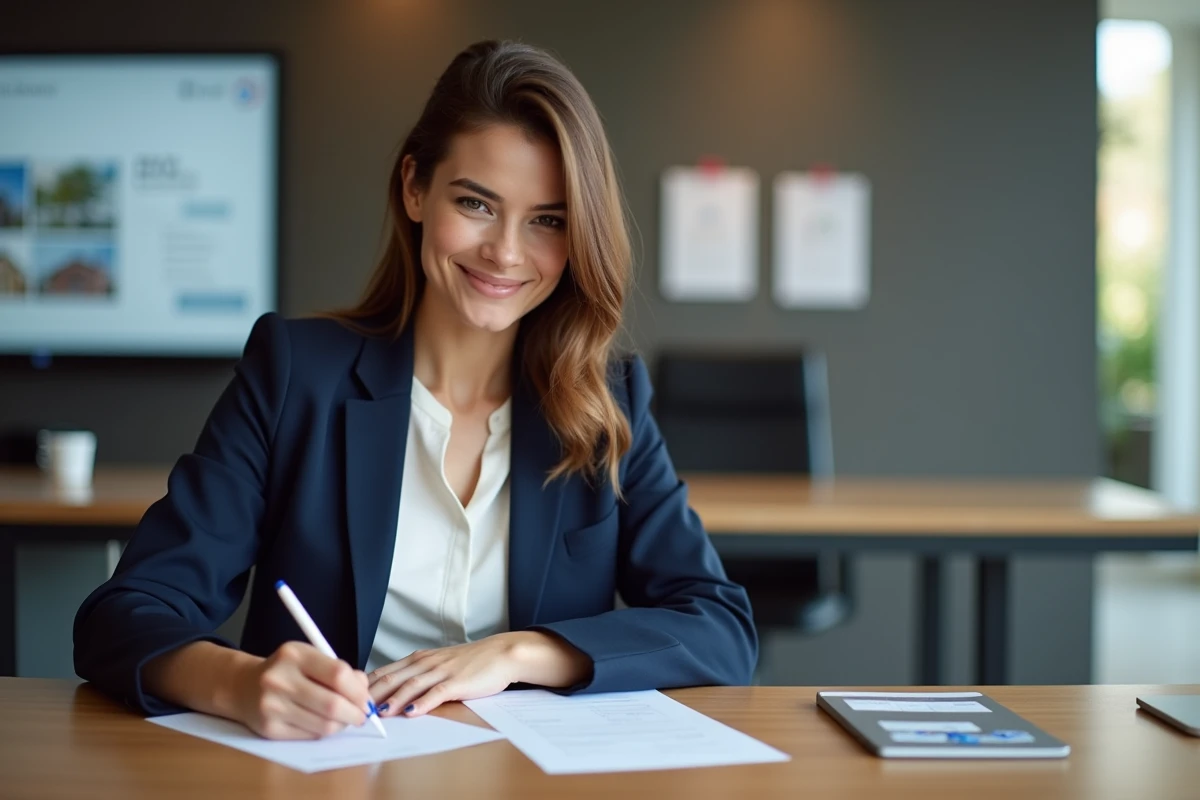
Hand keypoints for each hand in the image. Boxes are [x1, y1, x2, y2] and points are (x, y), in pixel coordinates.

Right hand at [230, 641, 370, 739]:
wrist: (244, 687)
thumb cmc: (287, 671)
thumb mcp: (310, 659)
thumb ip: (339, 671)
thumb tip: (365, 693)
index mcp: (294, 654)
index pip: (338, 674)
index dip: (358, 690)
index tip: (366, 698)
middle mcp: (279, 679)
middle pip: (333, 704)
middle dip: (355, 713)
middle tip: (361, 715)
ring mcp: (272, 706)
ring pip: (323, 725)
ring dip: (342, 725)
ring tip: (343, 719)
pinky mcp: (269, 729)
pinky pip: (310, 736)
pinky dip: (324, 732)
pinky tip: (323, 724)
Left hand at [368, 632, 591, 716]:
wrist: (502, 654)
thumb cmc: (471, 662)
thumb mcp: (439, 664)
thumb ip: (418, 675)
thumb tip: (393, 693)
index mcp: (420, 658)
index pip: (386, 671)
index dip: (366, 685)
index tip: (349, 697)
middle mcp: (427, 662)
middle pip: (393, 678)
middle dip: (372, 695)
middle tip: (355, 708)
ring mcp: (442, 671)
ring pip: (411, 685)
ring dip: (392, 700)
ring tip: (378, 713)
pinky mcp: (458, 682)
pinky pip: (436, 693)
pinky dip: (422, 703)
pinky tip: (411, 712)